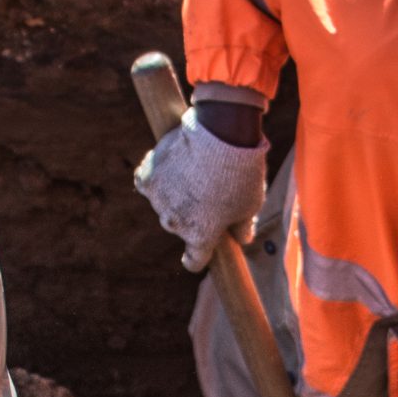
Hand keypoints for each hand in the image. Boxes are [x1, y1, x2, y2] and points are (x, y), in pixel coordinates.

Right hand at [134, 113, 266, 271]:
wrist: (220, 136)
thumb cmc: (241, 173)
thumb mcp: (252, 204)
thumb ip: (244, 226)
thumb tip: (243, 239)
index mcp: (201, 237)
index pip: (194, 261)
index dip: (196, 258)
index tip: (196, 255)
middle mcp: (175, 224)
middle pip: (179, 227)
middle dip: (190, 216)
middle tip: (206, 193)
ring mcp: (159, 200)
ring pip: (163, 203)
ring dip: (173, 193)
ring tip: (192, 171)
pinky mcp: (147, 175)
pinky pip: (145, 181)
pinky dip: (155, 176)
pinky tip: (167, 166)